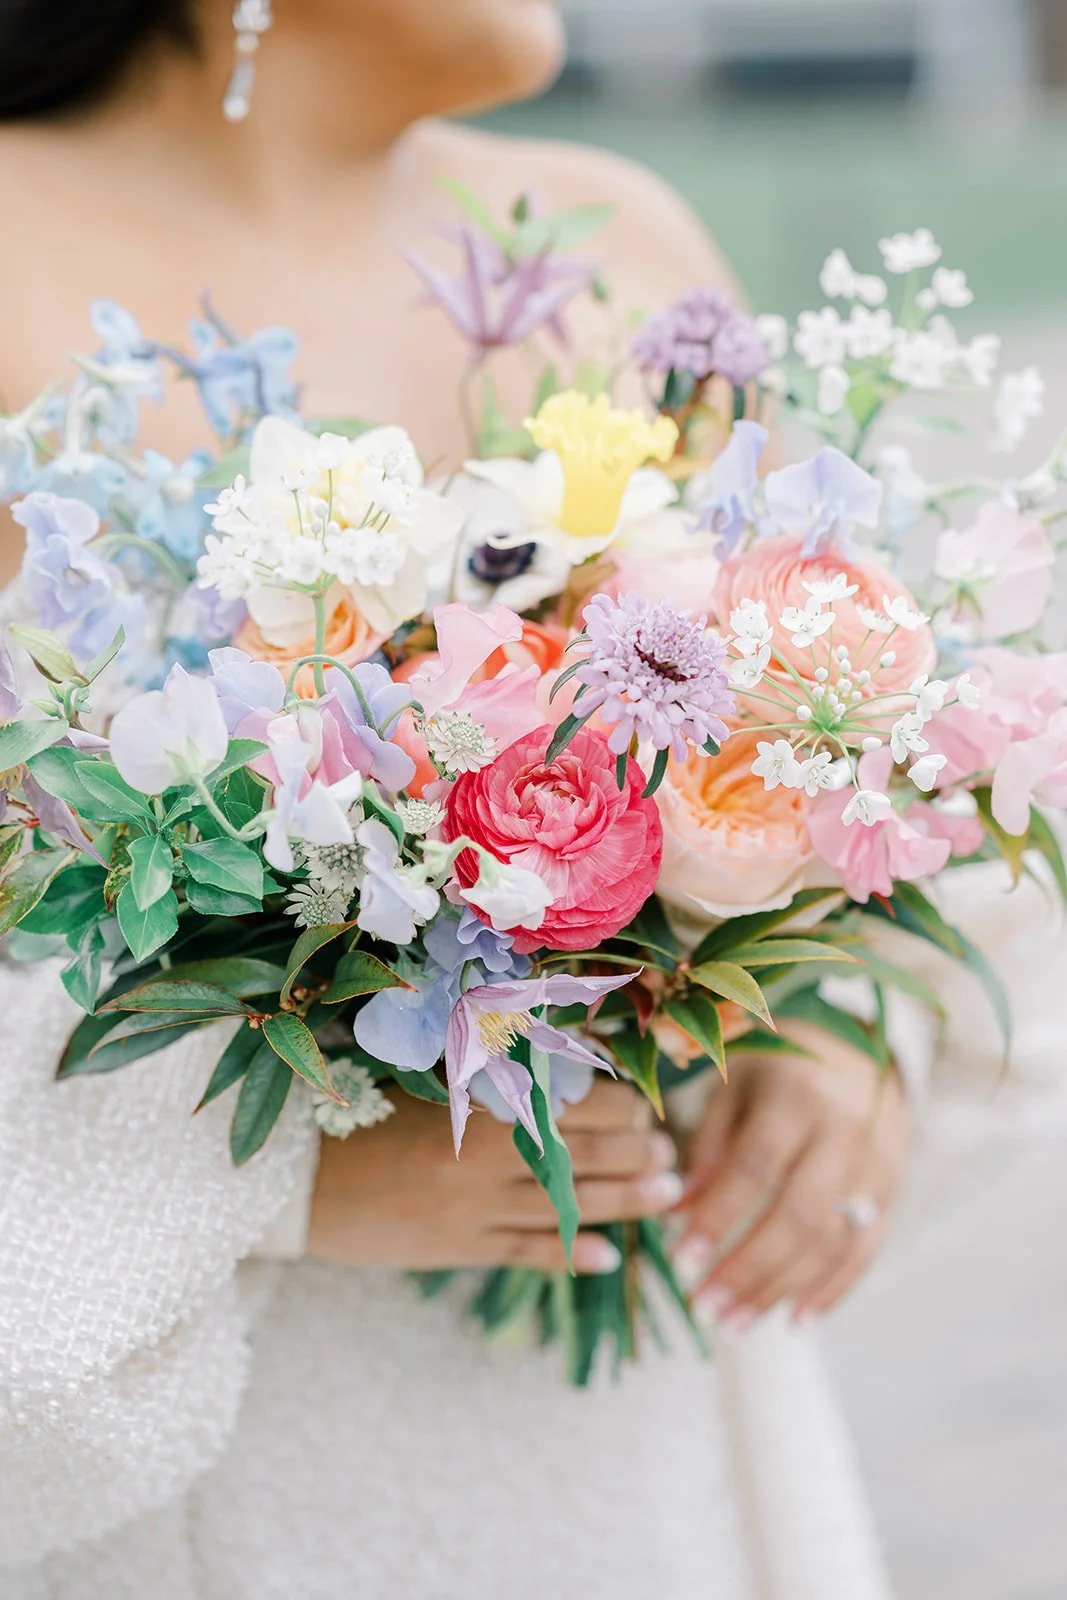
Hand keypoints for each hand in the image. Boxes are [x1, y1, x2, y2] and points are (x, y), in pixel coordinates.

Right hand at [307, 1079, 682, 1275]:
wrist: (296, 1181)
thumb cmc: (356, 1116)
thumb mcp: (424, 1086)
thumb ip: (487, 1077)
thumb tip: (556, 1068)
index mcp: (477, 1108)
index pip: (569, 1105)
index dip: (616, 1107)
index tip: (647, 1105)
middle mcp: (485, 1159)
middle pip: (580, 1156)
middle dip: (634, 1155)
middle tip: (671, 1155)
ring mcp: (474, 1209)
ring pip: (567, 1205)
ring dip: (623, 1202)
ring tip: (666, 1197)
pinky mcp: (458, 1247)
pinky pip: (527, 1251)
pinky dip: (572, 1254)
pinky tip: (609, 1257)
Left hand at [675, 1022, 906, 1325]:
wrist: (859, 1046)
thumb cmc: (779, 1066)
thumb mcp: (736, 1085)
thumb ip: (709, 1146)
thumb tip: (675, 1213)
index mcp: (796, 1095)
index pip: (755, 1166)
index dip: (718, 1216)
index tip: (682, 1259)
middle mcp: (844, 1131)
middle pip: (798, 1214)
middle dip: (749, 1269)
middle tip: (706, 1308)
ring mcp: (876, 1164)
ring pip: (832, 1241)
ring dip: (782, 1290)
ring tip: (735, 1323)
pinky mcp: (893, 1189)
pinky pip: (867, 1249)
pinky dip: (833, 1290)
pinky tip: (795, 1319)